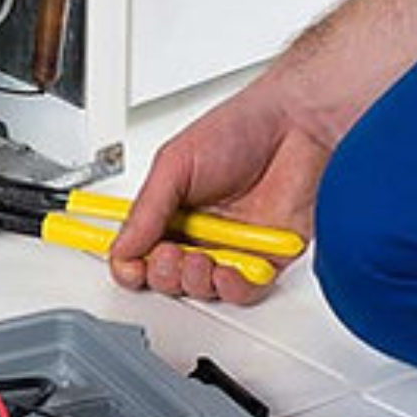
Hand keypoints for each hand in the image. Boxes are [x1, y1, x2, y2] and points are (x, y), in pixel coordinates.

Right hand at [113, 70, 334, 304]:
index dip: (133, 263)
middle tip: (169, 254)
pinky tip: (226, 272)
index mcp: (174, 208)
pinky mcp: (266, 256)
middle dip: (164, 274)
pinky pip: (245, 290)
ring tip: (199, 259)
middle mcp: (202, 231)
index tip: (130, 264)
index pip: (142, 251)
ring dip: (195, 282)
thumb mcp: (175, 162)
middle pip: (169, 276)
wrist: (294, 126)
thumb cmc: (240, 129)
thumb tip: (122, 247)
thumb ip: (147, 209)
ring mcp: (233, 245)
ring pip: (204, 289)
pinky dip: (233, 288)